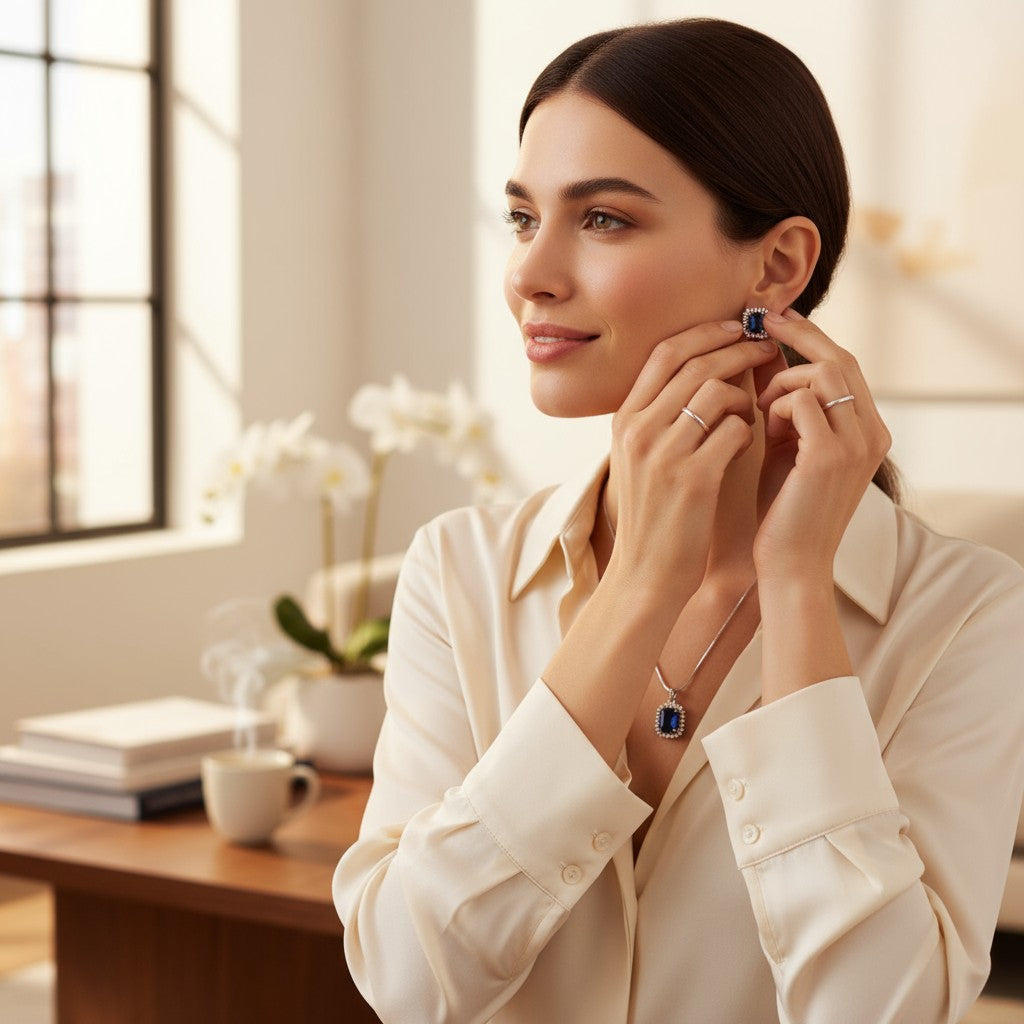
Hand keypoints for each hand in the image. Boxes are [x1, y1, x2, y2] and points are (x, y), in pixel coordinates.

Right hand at [607, 320, 777, 603]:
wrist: (645, 573)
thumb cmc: (654, 515)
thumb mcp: (642, 458)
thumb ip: (662, 415)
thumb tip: (706, 371)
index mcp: (624, 419)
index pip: (665, 353)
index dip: (705, 332)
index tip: (736, 328)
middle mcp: (638, 429)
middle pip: (693, 363)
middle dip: (736, 348)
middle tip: (766, 347)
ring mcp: (662, 452)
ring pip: (716, 392)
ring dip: (745, 394)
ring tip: (757, 408)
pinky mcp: (690, 478)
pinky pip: (734, 430)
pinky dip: (749, 428)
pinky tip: (751, 442)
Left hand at [752, 308, 890, 583]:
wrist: (789, 565)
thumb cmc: (783, 510)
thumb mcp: (787, 447)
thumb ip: (785, 406)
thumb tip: (763, 356)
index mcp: (867, 431)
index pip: (845, 366)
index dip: (811, 337)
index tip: (776, 318)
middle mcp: (871, 433)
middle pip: (840, 359)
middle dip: (797, 335)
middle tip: (759, 321)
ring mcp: (855, 444)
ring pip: (822, 374)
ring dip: (782, 382)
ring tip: (760, 411)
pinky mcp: (829, 456)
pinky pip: (801, 400)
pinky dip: (776, 406)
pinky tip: (762, 430)